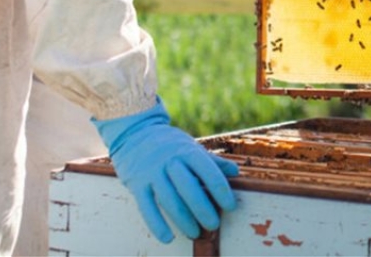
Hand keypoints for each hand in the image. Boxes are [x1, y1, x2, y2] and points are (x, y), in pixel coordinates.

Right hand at [92, 97, 238, 243]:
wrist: (134, 132)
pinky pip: (147, 208)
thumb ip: (212, 161)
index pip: (209, 172)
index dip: (222, 191)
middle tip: (214, 225)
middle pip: (190, 189)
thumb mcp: (191, 147)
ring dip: (184, 220)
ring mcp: (152, 172)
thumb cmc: (169, 144)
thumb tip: (236, 171)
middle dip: (204, 210)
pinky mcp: (137, 184)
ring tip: (195, 233)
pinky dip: (158, 225)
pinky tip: (168, 238)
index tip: (231, 207)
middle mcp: (170, 161)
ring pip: (170, 200)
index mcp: (188, 151)